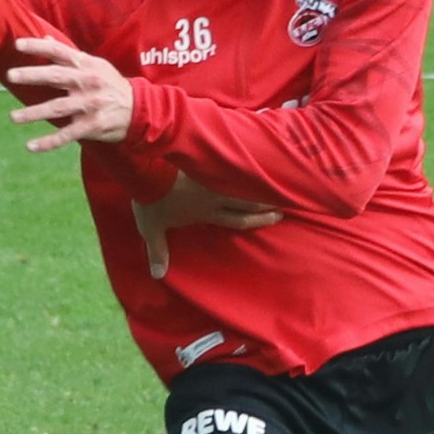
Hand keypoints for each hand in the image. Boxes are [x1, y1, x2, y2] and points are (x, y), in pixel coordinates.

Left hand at [5, 37, 133, 151]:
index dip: (38, 47)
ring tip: (13, 117)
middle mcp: (87, 83)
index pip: (59, 52)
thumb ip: (69, 55)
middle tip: (10, 75)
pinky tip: (31, 146)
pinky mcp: (91, 126)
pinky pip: (66, 135)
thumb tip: (45, 38)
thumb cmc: (111, 84)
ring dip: (33, 113)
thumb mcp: (95, 64)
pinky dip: (48, 142)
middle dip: (31, 76)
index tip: (17, 44)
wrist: (139, 109)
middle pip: (55, 77)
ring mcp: (89, 105)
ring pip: (57, 108)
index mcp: (86, 65)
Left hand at [131, 173, 281, 277]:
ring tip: (278, 179)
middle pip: (248, 201)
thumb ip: (158, 252)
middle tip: (286, 201)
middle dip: (267, 203)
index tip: (276, 216)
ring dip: (260, 182)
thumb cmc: (150, 202)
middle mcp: (215, 196)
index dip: (258, 220)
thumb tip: (159, 275)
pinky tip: (253, 157)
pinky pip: (230, 162)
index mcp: (207, 212)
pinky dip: (243, 162)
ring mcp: (213, 177)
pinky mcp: (207, 160)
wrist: (148, 172)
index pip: (239, 219)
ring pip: (243, 181)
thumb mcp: (151, 230)